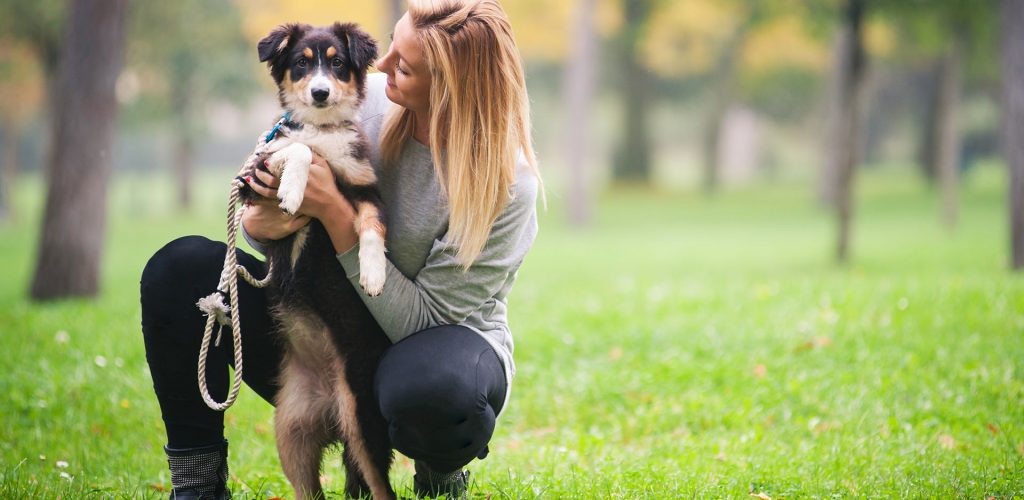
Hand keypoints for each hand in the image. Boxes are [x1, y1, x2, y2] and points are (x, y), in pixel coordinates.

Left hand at [244, 154, 359, 252]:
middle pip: (272, 179)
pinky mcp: (288, 204)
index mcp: (300, 173)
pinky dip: (260, 200)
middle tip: (255, 168)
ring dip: (257, 185)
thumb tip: (299, 145)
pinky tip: (252, 197)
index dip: (272, 163)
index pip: (282, 166)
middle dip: (261, 173)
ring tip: (249, 180)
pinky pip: (271, 202)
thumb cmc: (326, 183)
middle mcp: (293, 184)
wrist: (328, 204)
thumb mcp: (322, 165)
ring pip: (268, 191)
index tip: (265, 160)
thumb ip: (311, 154)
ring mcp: (290, 195)